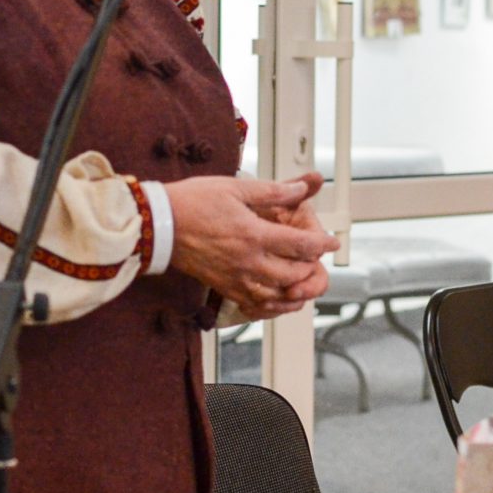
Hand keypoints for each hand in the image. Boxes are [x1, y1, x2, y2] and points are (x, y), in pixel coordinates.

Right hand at [164, 174, 338, 313]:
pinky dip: (274, 303)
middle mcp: (249, 262)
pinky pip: (257, 304)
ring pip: (279, 295)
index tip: (333, 241)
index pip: (302, 245)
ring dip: (296, 287)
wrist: (159, 226)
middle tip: (316, 257)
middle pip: (296, 275)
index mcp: (254, 235)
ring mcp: (236, 279)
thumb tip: (302, 188)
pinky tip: (279, 295)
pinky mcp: (225, 288)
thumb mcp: (236, 188)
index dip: (323, 243)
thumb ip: (273, 191)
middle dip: (312, 266)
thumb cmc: (193, 202)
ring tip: (301, 275)